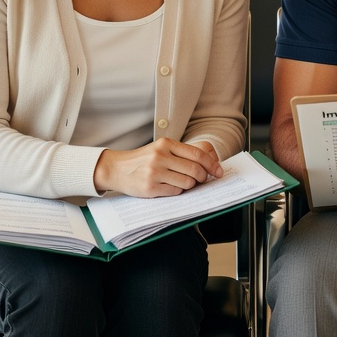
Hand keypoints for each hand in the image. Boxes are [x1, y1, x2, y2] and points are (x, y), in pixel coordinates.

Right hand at [94, 138, 223, 197]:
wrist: (117, 168)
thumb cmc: (143, 160)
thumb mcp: (160, 149)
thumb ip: (180, 154)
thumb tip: (208, 166)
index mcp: (166, 144)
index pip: (197, 154)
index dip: (212, 164)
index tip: (219, 171)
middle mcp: (160, 156)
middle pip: (195, 169)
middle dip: (203, 177)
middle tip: (203, 180)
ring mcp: (155, 172)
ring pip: (187, 183)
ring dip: (190, 186)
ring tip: (182, 183)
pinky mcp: (150, 187)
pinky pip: (175, 192)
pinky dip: (177, 191)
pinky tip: (170, 187)